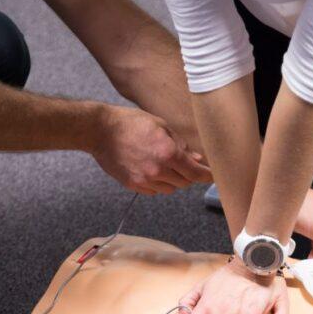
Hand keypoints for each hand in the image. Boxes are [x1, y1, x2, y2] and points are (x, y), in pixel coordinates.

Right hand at [91, 105, 211, 194]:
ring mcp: (144, 180)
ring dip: (173, 180)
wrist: (100, 131)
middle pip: (184, 183)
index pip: (196, 173)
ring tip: (164, 164)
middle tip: (185, 164)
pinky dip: (158, 184)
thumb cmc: (130, 122)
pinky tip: (151, 170)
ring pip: (170, 189)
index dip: (207, 176)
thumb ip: (180, 144)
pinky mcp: (133, 185)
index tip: (213, 176)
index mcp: (168, 153)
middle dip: (189, 175)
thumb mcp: (161, 126)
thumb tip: (195, 158)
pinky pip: (154, 191)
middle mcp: (158, 170)